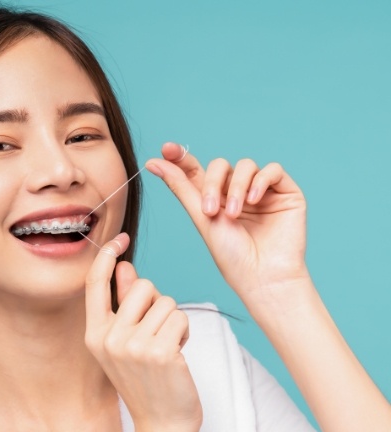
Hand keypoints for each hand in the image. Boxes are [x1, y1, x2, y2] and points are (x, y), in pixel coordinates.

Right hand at [85, 233, 201, 431]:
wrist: (162, 425)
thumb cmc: (147, 381)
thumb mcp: (125, 343)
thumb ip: (124, 304)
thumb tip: (125, 267)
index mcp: (94, 334)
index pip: (95, 284)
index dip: (106, 256)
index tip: (120, 238)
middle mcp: (108, 338)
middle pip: (142, 286)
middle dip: (157, 303)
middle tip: (157, 333)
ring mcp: (132, 346)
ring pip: (165, 301)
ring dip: (173, 321)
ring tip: (167, 348)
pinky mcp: (158, 351)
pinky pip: (179, 317)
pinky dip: (183, 332)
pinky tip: (177, 355)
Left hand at [146, 143, 310, 303]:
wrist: (263, 276)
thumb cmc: (232, 255)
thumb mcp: (201, 218)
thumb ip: (180, 187)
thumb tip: (153, 162)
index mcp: (214, 199)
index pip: (196, 171)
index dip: (181, 157)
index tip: (167, 148)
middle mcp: (237, 192)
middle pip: (220, 166)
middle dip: (213, 183)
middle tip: (210, 210)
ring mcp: (262, 191)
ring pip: (245, 165)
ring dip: (237, 187)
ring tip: (234, 214)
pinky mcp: (285, 192)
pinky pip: (273, 170)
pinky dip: (261, 181)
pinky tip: (254, 201)